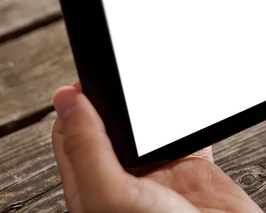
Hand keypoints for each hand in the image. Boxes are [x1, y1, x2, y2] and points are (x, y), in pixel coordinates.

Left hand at [52, 83, 262, 212]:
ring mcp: (162, 173)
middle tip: (121, 71)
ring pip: (151, 126)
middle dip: (115, 99)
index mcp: (93, 190)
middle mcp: (125, 181)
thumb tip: (67, 101)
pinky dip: (191, 114)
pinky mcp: (195, 168)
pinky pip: (191, 132)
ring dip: (152, 103)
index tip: (88, 76)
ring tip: (151, 79)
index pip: (73, 135)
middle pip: (112, 127)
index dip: (76, 103)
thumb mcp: (112, 197)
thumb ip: (88, 149)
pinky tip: (190, 99)